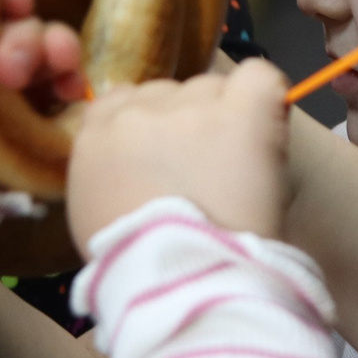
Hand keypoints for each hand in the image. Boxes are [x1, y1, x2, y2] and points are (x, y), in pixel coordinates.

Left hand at [0, 0, 82, 164]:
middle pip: (28, 31)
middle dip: (32, 38)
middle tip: (11, 68)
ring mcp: (12, 100)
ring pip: (53, 64)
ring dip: (63, 58)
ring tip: (61, 72)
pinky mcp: (30, 138)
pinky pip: (64, 111)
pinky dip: (76, 99)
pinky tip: (74, 98)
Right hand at [66, 60, 289, 255]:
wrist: (180, 279)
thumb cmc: (134, 266)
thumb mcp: (92, 215)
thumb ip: (105, 172)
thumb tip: (129, 157)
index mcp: (95, 134)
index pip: (120, 101)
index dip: (147, 127)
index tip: (164, 159)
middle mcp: (138, 109)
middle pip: (169, 94)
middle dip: (186, 126)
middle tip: (204, 175)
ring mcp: (191, 105)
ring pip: (212, 90)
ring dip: (224, 119)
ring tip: (237, 171)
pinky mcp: (242, 110)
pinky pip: (258, 78)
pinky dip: (263, 98)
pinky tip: (265, 129)